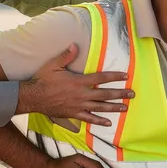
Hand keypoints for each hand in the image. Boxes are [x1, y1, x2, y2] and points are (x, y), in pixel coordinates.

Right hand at [17, 45, 133, 125]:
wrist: (34, 97)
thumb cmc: (43, 80)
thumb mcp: (53, 65)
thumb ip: (66, 56)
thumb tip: (75, 45)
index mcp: (78, 81)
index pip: (101, 78)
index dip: (114, 76)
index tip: (125, 75)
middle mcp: (81, 94)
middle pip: (105, 94)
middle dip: (120, 93)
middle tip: (132, 94)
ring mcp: (79, 105)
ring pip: (100, 107)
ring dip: (114, 107)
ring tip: (125, 107)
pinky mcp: (74, 114)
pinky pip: (89, 118)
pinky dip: (99, 121)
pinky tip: (108, 123)